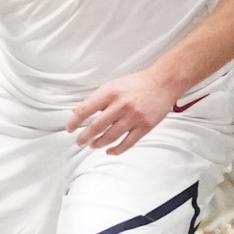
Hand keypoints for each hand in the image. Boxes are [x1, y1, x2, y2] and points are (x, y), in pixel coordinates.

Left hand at [68, 66, 188, 153]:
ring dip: (98, 144)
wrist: (163, 83)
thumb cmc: (137, 84)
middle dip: (84, 137)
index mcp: (110, 93)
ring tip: (93, 145)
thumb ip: (97, 98)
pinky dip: (116, 149)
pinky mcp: (144, 126)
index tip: (70, 128)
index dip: (74, 121)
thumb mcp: (113, 85)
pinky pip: (127, 143)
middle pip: (96, 126)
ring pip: (110, 137)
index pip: (85, 109)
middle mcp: (121, 105)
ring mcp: (133, 117)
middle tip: (80, 142)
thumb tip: (78, 111)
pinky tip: (110, 151)